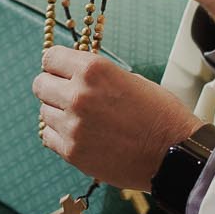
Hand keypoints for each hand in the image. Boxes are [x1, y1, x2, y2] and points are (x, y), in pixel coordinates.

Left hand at [32, 47, 201, 189]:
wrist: (174, 155)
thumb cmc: (159, 114)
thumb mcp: (129, 79)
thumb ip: (97, 76)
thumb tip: (73, 75)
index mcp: (94, 70)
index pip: (50, 58)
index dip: (56, 65)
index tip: (62, 71)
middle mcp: (78, 95)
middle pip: (40, 84)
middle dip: (53, 88)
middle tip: (68, 96)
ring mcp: (72, 125)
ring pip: (44, 111)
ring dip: (57, 113)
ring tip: (81, 119)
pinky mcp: (72, 152)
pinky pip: (48, 137)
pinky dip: (59, 136)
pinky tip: (80, 135)